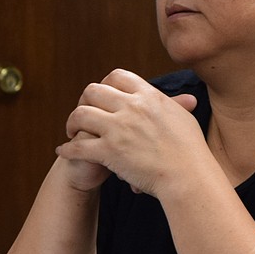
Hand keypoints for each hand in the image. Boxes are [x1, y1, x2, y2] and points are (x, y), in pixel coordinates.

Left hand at [56, 69, 200, 198]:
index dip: (105, 84)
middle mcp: (131, 107)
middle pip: (93, 91)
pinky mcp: (109, 151)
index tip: (101, 96)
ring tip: (71, 131)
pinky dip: (67, 149)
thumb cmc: (191, 152)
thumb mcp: (185, 119)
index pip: (118, 77)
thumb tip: (186, 99)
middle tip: (83, 114)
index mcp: (148, 96)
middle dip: (83, 101)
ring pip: (80, 114)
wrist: (189, 177)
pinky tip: (63, 151)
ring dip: (72, 122)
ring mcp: (118, 128)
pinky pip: (78, 146)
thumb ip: (177, 105)